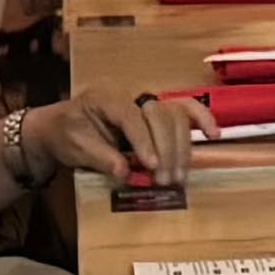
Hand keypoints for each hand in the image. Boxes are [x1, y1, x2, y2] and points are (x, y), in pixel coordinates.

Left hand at [29, 88, 207, 186]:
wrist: (61, 128)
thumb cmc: (67, 135)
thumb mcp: (75, 148)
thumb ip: (100, 158)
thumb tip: (125, 172)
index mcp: (106, 97)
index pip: (131, 115)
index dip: (144, 141)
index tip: (150, 166)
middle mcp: (131, 94)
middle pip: (160, 114)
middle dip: (166, 148)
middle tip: (164, 180)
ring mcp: (147, 102)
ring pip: (176, 115)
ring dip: (182, 147)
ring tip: (178, 177)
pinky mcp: (157, 113)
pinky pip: (184, 111)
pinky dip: (201, 121)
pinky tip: (214, 135)